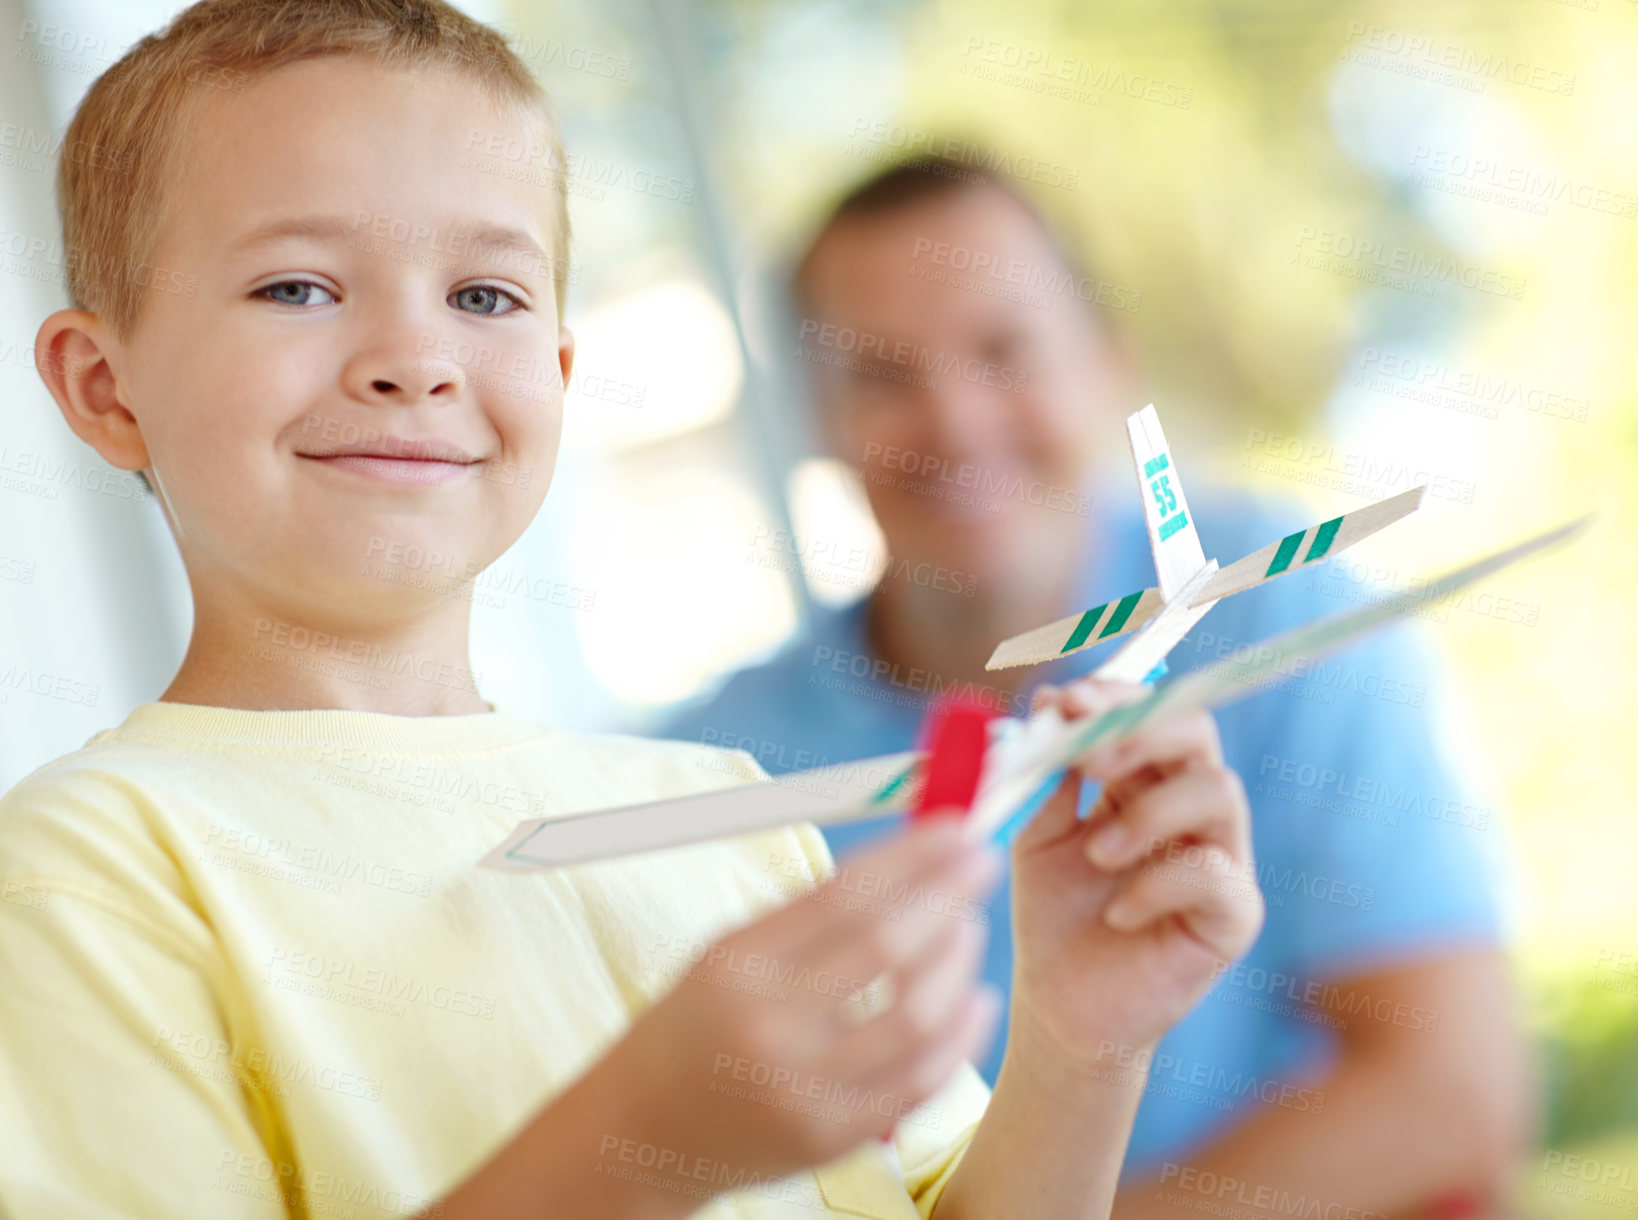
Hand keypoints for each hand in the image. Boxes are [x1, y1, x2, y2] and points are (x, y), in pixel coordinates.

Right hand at [605, 819, 1004, 1188]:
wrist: (643, 1130)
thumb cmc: (695, 1024)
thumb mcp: (726, 954)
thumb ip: (811, 913)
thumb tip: (906, 856)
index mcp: (737, 966)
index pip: (844, 896)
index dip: (913, 857)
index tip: (956, 829)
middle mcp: (768, 1028)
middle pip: (887, 949)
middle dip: (948, 894)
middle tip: (980, 861)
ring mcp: (803, 1090)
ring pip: (917, 1017)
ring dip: (957, 961)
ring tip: (968, 927)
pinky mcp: (833, 1137)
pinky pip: (920, 1081)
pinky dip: (959, 1035)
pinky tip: (972, 999)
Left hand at [1007, 676, 1263, 1075]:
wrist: (1060, 1006)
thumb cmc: (1053, 914)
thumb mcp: (1038, 831)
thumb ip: (1047, 773)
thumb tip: (1049, 703)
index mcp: (1144, 778)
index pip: (1150, 709)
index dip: (1114, 696)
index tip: (1064, 703)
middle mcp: (1190, 806)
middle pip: (1196, 732)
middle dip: (1140, 732)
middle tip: (1088, 758)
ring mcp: (1221, 857)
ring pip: (1218, 791)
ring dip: (1147, 812)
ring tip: (1096, 855)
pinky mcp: (1234, 916)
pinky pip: (1215, 873)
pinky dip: (1157, 884)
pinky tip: (1116, 913)